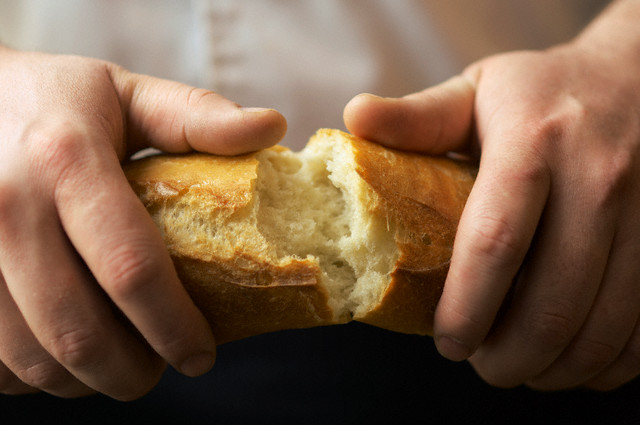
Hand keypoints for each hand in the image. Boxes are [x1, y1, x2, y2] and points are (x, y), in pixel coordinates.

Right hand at [0, 46, 285, 398]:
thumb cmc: (56, 101)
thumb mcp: (128, 94)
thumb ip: (197, 115)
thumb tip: (272, 126)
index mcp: (66, 161)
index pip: (130, 268)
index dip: (173, 326)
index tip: (201, 355)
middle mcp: (7, 208)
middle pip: (77, 330)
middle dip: (130, 372)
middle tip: (160, 372)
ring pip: (29, 355)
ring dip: (83, 380)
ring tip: (118, 366)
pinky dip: (33, 372)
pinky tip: (63, 354)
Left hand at [344, 39, 639, 389]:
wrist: (637, 76)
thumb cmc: (542, 93)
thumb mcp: (477, 92)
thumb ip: (417, 116)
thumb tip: (353, 117)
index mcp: (534, 141)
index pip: (495, 241)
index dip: (467, 307)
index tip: (447, 343)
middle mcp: (599, 176)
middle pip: (553, 299)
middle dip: (512, 355)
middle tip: (484, 367)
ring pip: (606, 323)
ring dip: (560, 367)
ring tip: (525, 369)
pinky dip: (612, 361)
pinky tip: (578, 360)